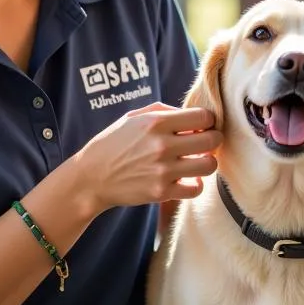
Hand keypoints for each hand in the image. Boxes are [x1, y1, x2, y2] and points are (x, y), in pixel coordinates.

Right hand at [79, 102, 221, 210]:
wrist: (90, 177)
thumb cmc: (113, 143)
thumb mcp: (133, 117)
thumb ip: (164, 111)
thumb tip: (193, 116)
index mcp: (156, 122)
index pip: (204, 117)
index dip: (207, 121)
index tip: (202, 126)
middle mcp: (161, 145)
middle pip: (212, 140)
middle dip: (213, 140)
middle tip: (205, 144)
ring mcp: (163, 171)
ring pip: (209, 165)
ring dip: (206, 162)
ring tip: (196, 161)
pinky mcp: (161, 193)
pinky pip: (196, 189)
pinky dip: (195, 184)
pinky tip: (186, 179)